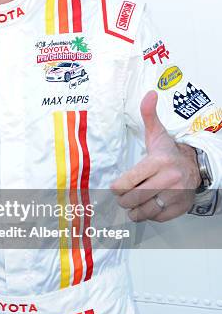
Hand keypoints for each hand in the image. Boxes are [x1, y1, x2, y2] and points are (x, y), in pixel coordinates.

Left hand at [111, 90, 200, 221]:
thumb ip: (149, 115)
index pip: (129, 181)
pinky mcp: (180, 208)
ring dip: (134, 211)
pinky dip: (149, 215)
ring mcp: (175, 196)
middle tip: (123, 197)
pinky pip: (157, 218)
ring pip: (144, 211)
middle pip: (134, 199)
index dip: (118, 188)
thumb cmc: (170, 152)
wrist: (196, 166)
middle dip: (124, 200)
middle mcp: (168, 180)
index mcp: (158, 162)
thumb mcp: (157, 134)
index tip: (116, 187)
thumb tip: (149, 94)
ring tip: (133, 205)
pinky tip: (149, 206)